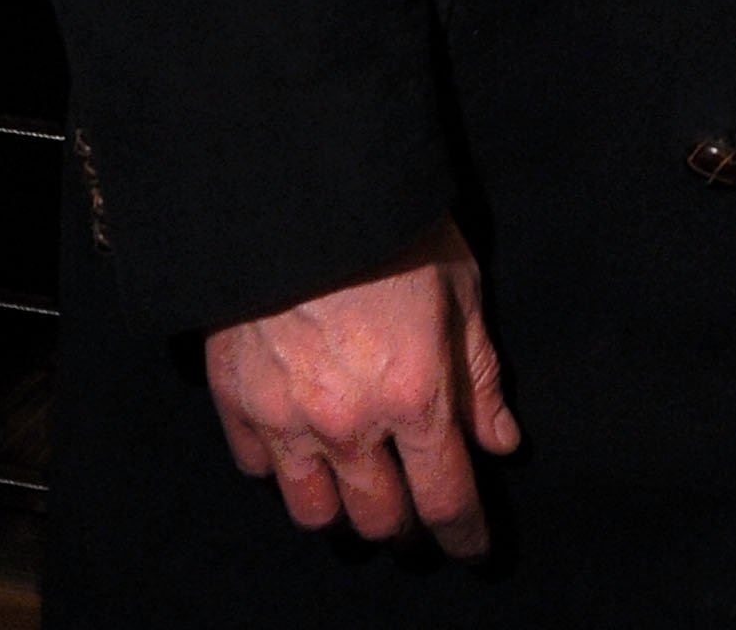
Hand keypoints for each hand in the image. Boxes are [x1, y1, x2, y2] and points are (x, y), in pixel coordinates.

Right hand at [204, 219, 520, 559]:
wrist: (294, 185)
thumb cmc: (389, 223)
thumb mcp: (459, 284)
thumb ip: (479, 372)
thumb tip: (500, 440)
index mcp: (415, 394)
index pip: (445, 497)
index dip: (464, 535)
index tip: (473, 550)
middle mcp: (350, 423)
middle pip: (380, 519)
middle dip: (407, 530)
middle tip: (418, 520)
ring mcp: (286, 418)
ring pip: (314, 512)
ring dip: (342, 512)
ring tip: (359, 492)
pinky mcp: (235, 400)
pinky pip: (257, 468)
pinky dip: (281, 468)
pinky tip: (300, 448)